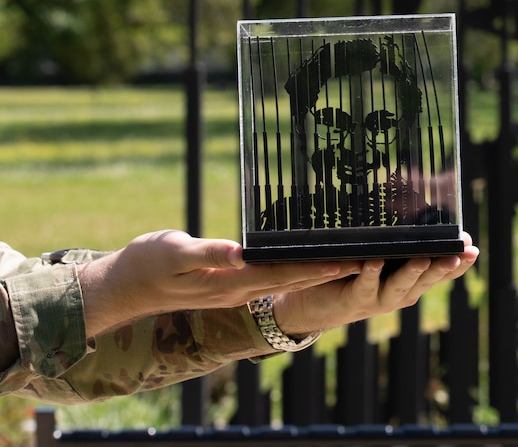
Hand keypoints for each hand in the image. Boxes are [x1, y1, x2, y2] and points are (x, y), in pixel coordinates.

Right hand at [77, 230, 361, 336]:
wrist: (124, 285)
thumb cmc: (148, 263)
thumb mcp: (175, 251)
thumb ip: (208, 252)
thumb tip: (239, 253)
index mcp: (233, 283)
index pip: (287, 275)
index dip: (321, 269)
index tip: (353, 261)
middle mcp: (241, 290)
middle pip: (296, 281)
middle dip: (332, 271)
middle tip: (369, 259)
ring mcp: (237, 290)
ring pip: (288, 281)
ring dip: (319, 272)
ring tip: (352, 260)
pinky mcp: (231, 283)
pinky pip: (273, 278)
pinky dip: (296, 268)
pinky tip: (309, 259)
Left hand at [271, 232, 478, 336]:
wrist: (319, 301)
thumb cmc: (356, 270)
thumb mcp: (384, 252)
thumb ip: (401, 235)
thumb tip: (414, 187)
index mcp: (413, 280)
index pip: (442, 273)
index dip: (458, 263)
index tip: (472, 249)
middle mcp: (402, 292)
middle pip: (427, 280)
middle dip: (442, 267)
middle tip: (458, 255)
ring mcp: (380, 299)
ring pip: (400, 287)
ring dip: (412, 273)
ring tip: (422, 259)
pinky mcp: (355, 300)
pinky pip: (364, 286)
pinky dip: (370, 273)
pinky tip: (374, 261)